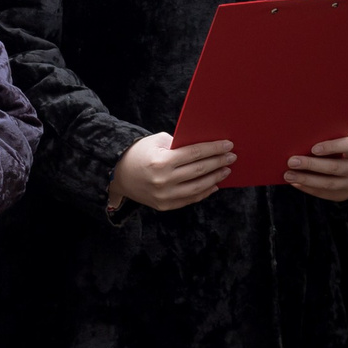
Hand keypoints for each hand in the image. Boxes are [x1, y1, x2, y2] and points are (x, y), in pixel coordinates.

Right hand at [108, 132, 233, 212]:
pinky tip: (214, 184)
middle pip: (200, 170)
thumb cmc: (138, 153)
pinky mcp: (164, 205)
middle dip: (219, 162)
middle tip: (231, 157)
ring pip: (198, 187)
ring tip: (225, 170)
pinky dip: (204, 192)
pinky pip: (190, 199)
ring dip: (215, 178)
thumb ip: (179, 145)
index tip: (228, 145)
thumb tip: (206, 148)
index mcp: (161, 161)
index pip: (195, 153)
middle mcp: (163, 180)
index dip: (214, 149)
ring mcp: (164, 195)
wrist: (116, 174)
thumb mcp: (156, 142)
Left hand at [284, 135, 347, 202]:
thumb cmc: (336, 150)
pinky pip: (323, 193)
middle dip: (311, 164)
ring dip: (306, 179)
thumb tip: (297, 140)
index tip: (313, 149)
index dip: (332, 147)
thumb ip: (324, 139)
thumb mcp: (336, 142)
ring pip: (328, 183)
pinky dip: (307, 188)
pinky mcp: (342, 194)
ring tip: (288, 175)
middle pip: (335, 167)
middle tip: (292, 161)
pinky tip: (294, 183)